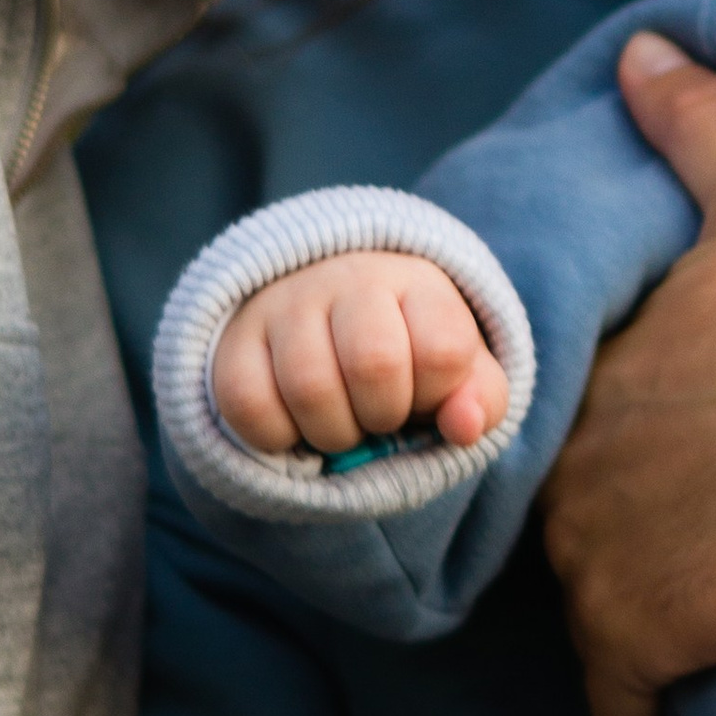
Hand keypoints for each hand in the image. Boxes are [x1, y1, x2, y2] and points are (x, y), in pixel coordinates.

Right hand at [213, 251, 507, 457]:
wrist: (321, 314)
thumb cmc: (404, 354)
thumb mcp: (458, 374)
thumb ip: (480, 400)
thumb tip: (463, 425)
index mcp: (416, 283)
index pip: (444, 350)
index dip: (438, 395)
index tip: (425, 394)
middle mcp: (349, 278)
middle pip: (374, 363)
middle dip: (383, 414)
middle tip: (379, 416)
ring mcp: (286, 303)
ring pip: (309, 386)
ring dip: (332, 432)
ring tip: (340, 423)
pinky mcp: (235, 338)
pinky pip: (250, 404)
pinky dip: (277, 437)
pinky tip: (294, 424)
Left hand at [541, 32, 715, 715]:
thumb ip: (699, 126)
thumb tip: (642, 49)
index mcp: (600, 374)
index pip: (579, 424)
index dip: (619, 446)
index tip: (665, 467)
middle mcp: (571, 470)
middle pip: (575, 518)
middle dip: (618, 537)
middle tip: (689, 553)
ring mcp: (596, 564)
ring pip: (597, 609)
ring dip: (637, 626)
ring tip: (701, 636)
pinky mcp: (638, 645)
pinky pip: (622, 710)